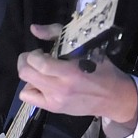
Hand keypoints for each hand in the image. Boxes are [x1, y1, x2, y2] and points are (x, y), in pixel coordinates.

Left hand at [18, 23, 137, 126]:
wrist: (113, 97)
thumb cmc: (101, 69)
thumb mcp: (84, 46)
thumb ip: (57, 34)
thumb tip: (34, 29)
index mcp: (70, 71)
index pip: (38, 63)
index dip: (33, 54)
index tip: (42, 52)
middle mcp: (60, 88)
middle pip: (26, 73)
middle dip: (26, 61)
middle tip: (37, 59)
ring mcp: (56, 100)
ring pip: (24, 87)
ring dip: (30, 76)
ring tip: (42, 73)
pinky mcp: (54, 109)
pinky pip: (28, 98)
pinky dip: (31, 90)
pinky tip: (43, 85)